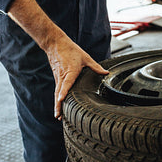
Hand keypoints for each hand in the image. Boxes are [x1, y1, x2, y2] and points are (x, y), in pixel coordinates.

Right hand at [7, 0, 108, 120]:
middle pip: (59, 93)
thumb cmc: (70, 50)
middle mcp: (62, 76)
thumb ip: (96, 67)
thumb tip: (106, 73)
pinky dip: (57, 98)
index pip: (66, 83)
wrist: (56, 44)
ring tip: (58, 116)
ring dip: (57, 104)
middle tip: (59, 116)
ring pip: (57, 93)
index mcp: (70, 71)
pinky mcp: (57, 78)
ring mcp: (58, 78)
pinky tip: (59, 105)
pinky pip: (57, 90)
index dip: (64, 92)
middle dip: (59, 105)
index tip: (61, 99)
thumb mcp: (85, 57)